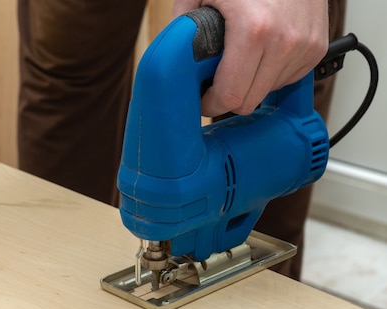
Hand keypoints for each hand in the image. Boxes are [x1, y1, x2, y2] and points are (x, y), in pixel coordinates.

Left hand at [172, 0, 328, 116]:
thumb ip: (182, 26)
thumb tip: (171, 57)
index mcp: (253, 31)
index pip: (230, 95)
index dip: (210, 103)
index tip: (203, 99)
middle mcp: (284, 41)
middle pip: (248, 101)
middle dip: (227, 98)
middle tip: (216, 84)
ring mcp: (304, 46)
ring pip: (267, 92)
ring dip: (250, 84)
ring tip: (241, 60)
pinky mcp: (316, 48)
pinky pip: (287, 79)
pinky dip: (270, 73)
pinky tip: (261, 53)